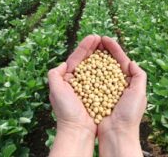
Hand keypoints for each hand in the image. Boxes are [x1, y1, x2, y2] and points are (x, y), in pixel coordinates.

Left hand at [48, 35, 100, 156]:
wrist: (78, 130)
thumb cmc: (66, 111)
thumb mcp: (55, 90)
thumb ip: (55, 74)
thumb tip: (63, 64)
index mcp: (67, 78)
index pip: (77, 58)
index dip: (85, 47)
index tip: (94, 37)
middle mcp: (78, 81)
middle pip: (87, 60)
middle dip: (93, 48)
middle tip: (101, 38)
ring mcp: (88, 86)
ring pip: (95, 67)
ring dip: (101, 56)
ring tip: (107, 45)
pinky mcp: (98, 93)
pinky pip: (103, 78)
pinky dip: (107, 69)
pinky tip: (112, 62)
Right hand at [97, 37, 146, 156]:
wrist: (116, 134)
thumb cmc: (129, 115)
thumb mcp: (139, 93)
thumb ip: (139, 75)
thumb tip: (131, 61)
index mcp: (128, 81)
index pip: (120, 60)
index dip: (113, 48)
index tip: (105, 38)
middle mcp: (115, 84)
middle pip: (108, 62)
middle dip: (102, 50)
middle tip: (94, 39)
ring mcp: (104, 89)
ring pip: (97, 69)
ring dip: (93, 57)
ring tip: (88, 47)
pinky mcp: (93, 95)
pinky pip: (89, 80)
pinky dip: (86, 71)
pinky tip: (82, 63)